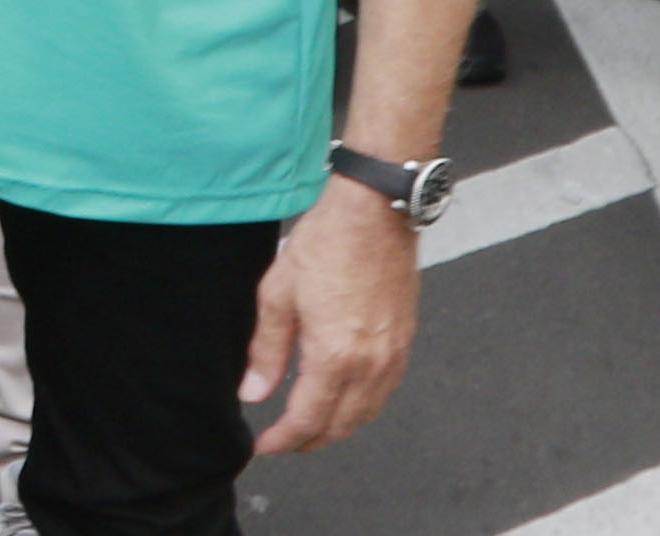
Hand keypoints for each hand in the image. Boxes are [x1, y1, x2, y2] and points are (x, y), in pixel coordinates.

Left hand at [243, 182, 423, 455]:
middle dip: (309, 441)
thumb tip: (254, 392)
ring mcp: (393, 356)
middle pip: (340, 427)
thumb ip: (266, 351)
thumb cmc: (327, 244)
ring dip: (337, 428)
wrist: (374, 214)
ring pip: (366, 415)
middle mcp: (370, 365)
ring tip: (310, 426)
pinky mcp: (405, 343)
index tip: (264, 445)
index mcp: (335, 357)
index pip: (308, 420)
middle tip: (284, 441)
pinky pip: (384, 393)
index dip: (283, 440)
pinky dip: (362, 407)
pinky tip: (344, 399)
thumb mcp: (278, 294)